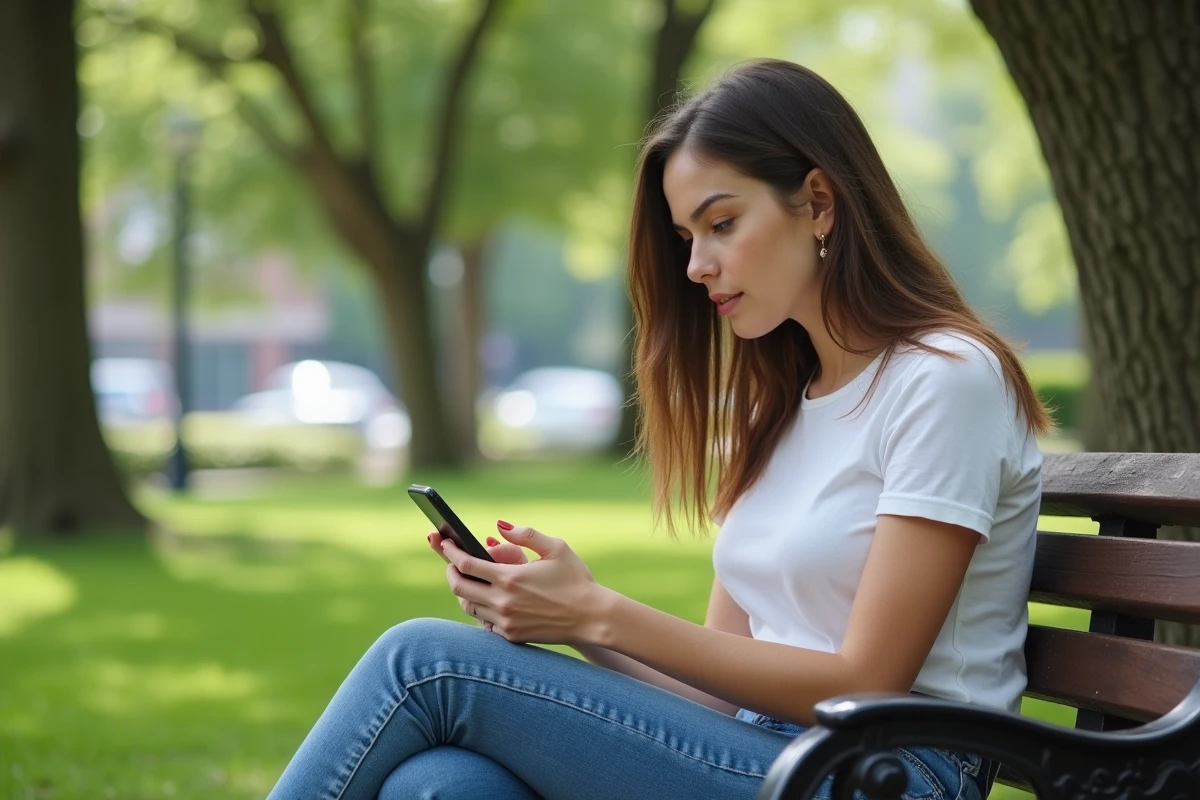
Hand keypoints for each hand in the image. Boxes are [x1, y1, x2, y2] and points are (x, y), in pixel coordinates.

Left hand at [440, 522, 604, 645]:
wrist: (592, 617)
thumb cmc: (576, 579)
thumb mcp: (556, 548)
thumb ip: (525, 534)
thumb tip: (498, 527)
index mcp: (510, 578)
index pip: (466, 564)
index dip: (451, 552)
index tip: (444, 543)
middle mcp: (503, 602)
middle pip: (459, 587)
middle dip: (450, 571)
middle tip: (451, 563)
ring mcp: (505, 622)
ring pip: (468, 606)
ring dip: (463, 591)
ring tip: (467, 579)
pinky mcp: (511, 635)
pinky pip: (484, 622)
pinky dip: (480, 609)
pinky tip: (485, 599)